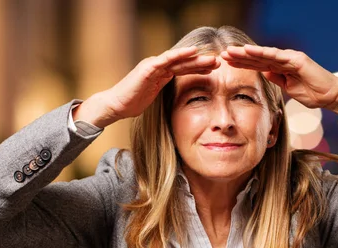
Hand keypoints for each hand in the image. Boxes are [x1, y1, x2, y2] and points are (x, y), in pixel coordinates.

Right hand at [74, 47, 219, 127]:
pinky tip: (193, 52)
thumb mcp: (156, 99)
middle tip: (220, 62)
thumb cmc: (134, 103)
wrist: (117, 105)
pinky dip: (180, 54)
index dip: (200, 68)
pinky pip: (167, 59)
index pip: (184, 69)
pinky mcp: (148, 67)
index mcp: (162, 74)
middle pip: (185, 63)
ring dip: (196, 58)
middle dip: (202, 62)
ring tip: (213, 58)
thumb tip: (182, 102)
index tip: (215, 70)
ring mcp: (153, 65)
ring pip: (179, 59)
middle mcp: (159, 66)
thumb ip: (168, 95)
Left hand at [221, 45, 337, 121]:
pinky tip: (249, 51)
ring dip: (247, 53)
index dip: (242, 63)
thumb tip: (266, 74)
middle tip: (222, 55)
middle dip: (240, 56)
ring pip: (264, 54)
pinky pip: (277, 56)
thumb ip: (277, 79)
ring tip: (231, 52)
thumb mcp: (289, 88)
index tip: (227, 63)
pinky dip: (262, 53)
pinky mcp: (297, 60)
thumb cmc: (312, 93)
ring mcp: (290, 58)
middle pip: (257, 57)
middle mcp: (284, 60)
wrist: (330, 96)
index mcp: (280, 68)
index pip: (258, 64)